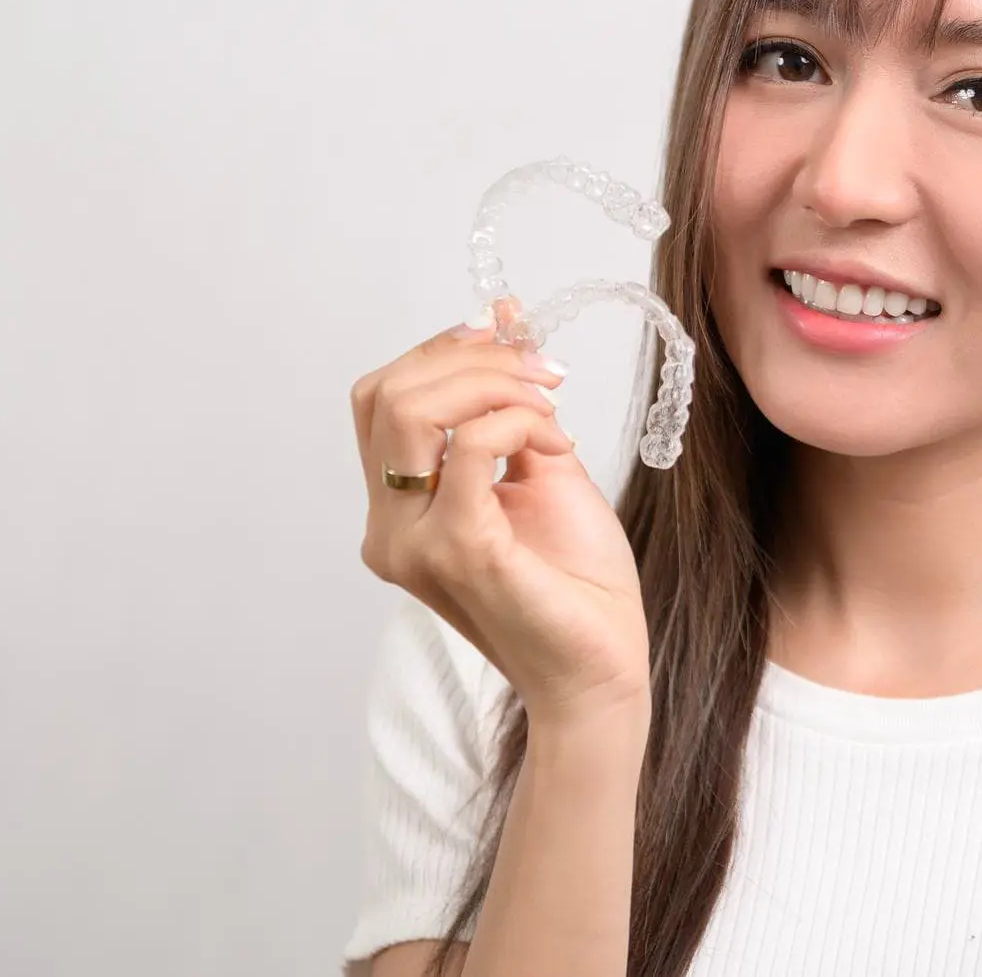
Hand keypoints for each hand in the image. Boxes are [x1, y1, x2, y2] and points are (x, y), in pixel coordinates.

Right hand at [350, 300, 649, 722]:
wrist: (601, 667)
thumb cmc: (574, 581)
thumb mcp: (543, 463)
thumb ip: (512, 398)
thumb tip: (503, 314)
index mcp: (397, 511)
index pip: (381, 398)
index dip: (443, 352)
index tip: (512, 344)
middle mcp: (389, 529)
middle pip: (388, 393)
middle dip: (472, 360)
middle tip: (543, 373)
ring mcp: (413, 544)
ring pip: (413, 410)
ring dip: (494, 385)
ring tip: (550, 409)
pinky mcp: (458, 550)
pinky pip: (469, 447)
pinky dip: (518, 422)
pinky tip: (556, 445)